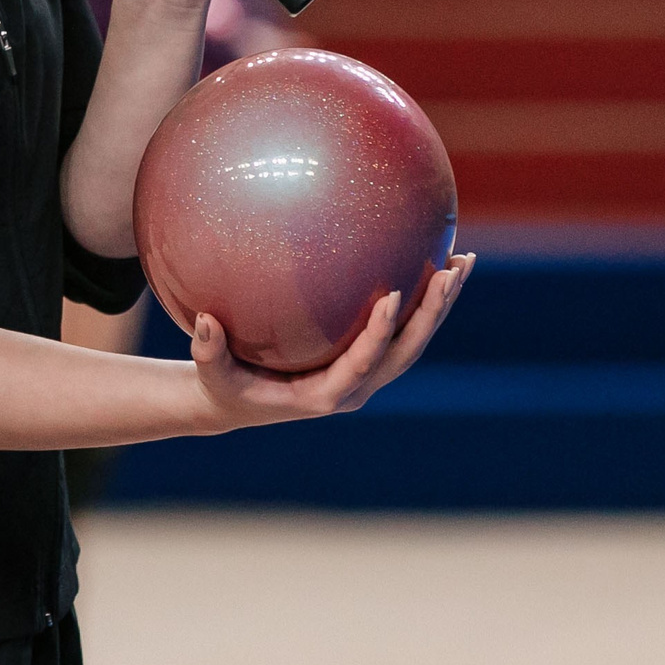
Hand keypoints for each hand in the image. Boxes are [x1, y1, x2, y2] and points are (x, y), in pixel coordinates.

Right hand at [190, 253, 474, 432]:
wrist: (240, 404)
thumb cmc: (225, 386)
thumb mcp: (212, 374)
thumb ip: (207, 351)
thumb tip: (202, 320)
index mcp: (324, 396)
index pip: (362, 364)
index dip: (380, 333)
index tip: (393, 296)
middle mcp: (355, 388)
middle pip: (405, 352)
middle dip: (431, 314)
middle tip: (450, 272)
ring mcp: (366, 374)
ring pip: (413, 342)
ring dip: (440, 305)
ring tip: (462, 261)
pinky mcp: (368, 360)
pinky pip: (401, 331)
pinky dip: (422, 301)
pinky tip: (435, 261)